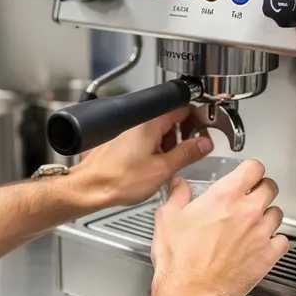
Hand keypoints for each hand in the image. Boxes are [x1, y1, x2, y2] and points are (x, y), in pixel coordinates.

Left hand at [69, 106, 213, 207]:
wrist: (90, 187)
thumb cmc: (117, 179)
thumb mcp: (162, 169)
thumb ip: (187, 153)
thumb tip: (204, 144)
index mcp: (150, 121)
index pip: (182, 107)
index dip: (198, 119)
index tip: (204, 132)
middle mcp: (137, 119)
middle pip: (170, 117)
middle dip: (184, 133)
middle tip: (190, 150)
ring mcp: (127, 128)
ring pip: (157, 127)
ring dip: (168, 141)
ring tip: (170, 161)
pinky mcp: (120, 138)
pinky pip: (143, 135)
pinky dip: (153, 145)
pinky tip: (154, 163)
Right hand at [150, 159, 289, 295]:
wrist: (191, 290)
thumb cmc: (179, 258)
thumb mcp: (168, 218)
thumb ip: (177, 196)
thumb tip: (179, 185)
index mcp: (225, 196)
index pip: (253, 168)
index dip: (250, 170)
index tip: (246, 175)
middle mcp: (248, 210)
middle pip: (270, 187)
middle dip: (261, 190)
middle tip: (251, 198)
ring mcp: (261, 233)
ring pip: (278, 213)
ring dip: (267, 215)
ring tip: (255, 223)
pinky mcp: (268, 255)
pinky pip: (282, 240)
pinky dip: (275, 241)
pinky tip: (262, 244)